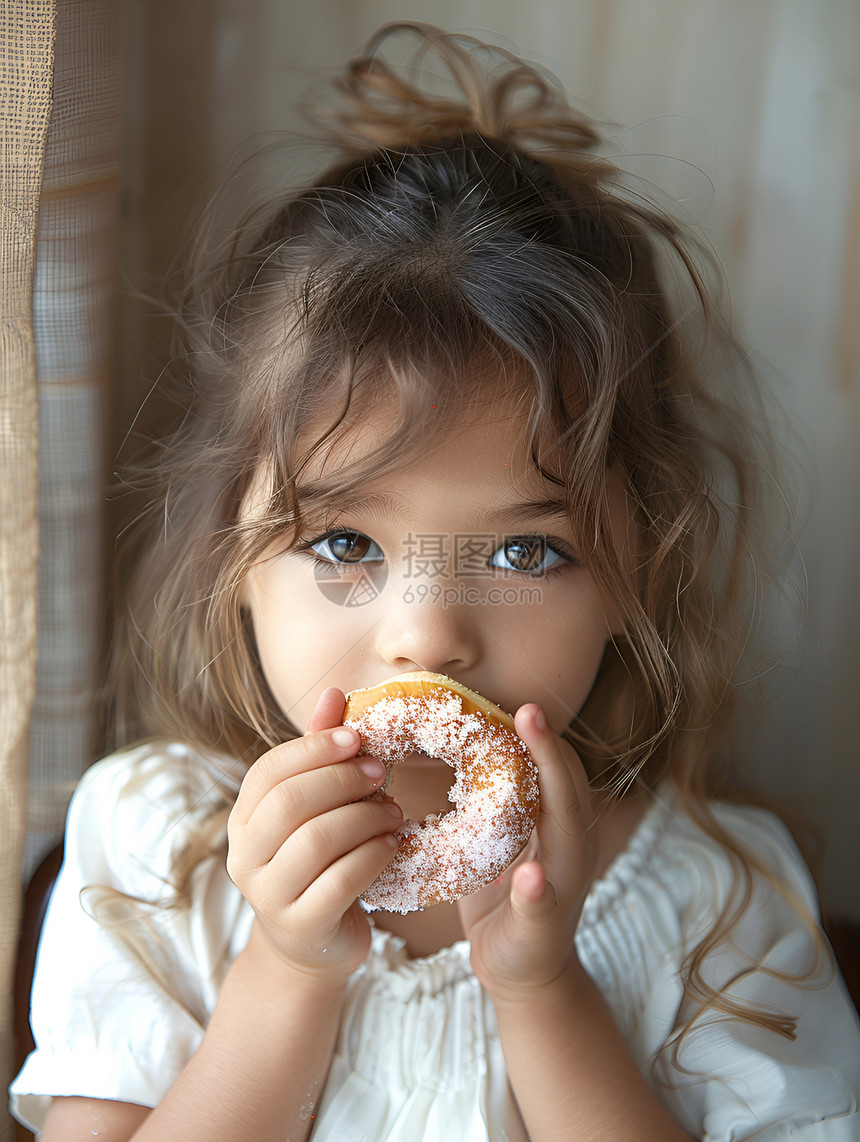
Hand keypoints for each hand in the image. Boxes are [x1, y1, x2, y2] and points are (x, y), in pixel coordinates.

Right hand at [226, 688, 401, 980]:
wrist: (312, 946)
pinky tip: (390, 846)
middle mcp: (244, 857)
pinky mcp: (301, 926)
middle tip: (383, 774)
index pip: (267, 772)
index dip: (313, 749)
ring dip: (364, 818)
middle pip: (290, 803)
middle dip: (342, 781)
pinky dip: (372, 856)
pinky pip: (340, 882)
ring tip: (393, 812)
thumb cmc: (317, 863)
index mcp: (243, 820)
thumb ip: (320, 753)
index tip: (356, 738)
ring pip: (316, 841)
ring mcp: (267, 896)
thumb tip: (333, 691)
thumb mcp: (315, 807)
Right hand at [457, 703, 595, 999]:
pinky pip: (525, 785)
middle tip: (493, 701)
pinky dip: (507, 760)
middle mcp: (566, 832)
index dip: (547, 748)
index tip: (528, 711)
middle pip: (561, 767)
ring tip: (484, 711)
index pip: (563, 787)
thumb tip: (534, 877)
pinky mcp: (529, 831)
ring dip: (522, 741)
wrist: (528, 973)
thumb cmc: (526, 956)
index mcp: (570, 852)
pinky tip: (476, 746)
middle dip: (534, 732)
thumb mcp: (528, 939)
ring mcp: (550, 830)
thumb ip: (535, 909)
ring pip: (545, 771)